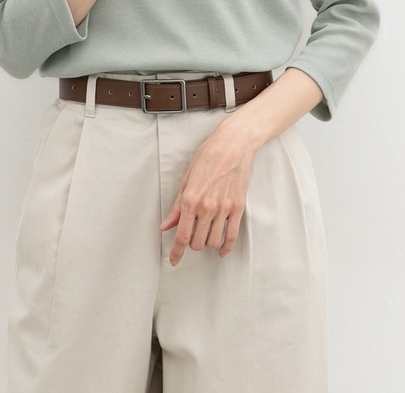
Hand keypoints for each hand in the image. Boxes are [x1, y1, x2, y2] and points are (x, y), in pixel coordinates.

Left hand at [159, 118, 255, 265]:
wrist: (233, 145)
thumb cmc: (208, 156)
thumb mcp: (186, 179)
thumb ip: (177, 206)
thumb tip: (166, 225)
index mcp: (190, 199)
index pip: (182, 236)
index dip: (176, 252)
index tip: (174, 260)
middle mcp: (207, 207)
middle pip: (197, 242)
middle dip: (192, 244)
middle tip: (192, 237)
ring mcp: (224, 209)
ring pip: (213, 241)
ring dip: (207, 244)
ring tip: (205, 236)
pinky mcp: (238, 208)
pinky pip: (231, 236)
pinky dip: (225, 247)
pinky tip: (221, 249)